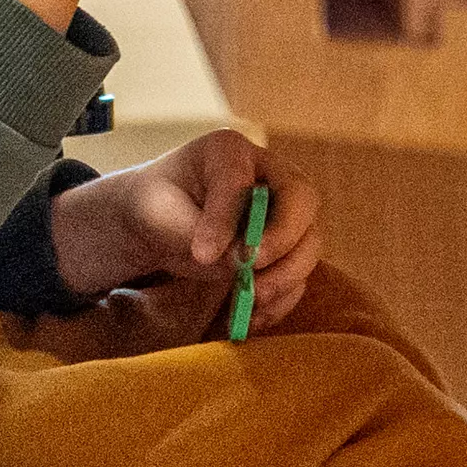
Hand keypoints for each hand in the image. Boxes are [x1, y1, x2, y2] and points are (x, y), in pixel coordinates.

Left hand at [49, 129, 321, 330]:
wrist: (160, 224)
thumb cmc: (157, 207)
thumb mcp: (159, 214)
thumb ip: (194, 232)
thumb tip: (238, 263)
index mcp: (229, 151)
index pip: (240, 180)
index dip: (226, 218)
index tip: (202, 255)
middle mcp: (268, 174)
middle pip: (302, 200)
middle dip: (281, 240)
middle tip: (250, 268)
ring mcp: (285, 212)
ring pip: (309, 241)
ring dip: (286, 275)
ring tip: (251, 300)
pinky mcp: (286, 248)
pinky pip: (299, 274)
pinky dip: (282, 298)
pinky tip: (253, 316)